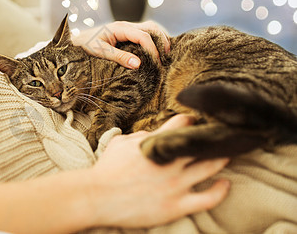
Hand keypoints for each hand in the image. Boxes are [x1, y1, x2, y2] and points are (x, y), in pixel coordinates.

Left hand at [72, 21, 170, 68]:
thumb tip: (138, 64)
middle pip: (151, 27)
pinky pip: (144, 35)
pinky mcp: (126, 35)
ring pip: (150, 29)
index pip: (143, 36)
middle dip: (162, 41)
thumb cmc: (84, 46)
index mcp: (119, 28)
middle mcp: (125, 25)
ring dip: (159, 40)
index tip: (156, 64)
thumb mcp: (100, 52)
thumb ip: (119, 57)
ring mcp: (126, 29)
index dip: (152, 50)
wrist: (74, 42)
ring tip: (165, 55)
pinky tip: (156, 54)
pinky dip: (153, 42)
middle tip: (167, 58)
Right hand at [87, 115, 229, 227]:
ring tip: (230, 153)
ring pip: (210, 167)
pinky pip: (208, 198)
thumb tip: (153, 134)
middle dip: (213, 137)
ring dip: (222, 157)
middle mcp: (169, 162)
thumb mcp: (119, 143)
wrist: (96, 197)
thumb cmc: (106, 170)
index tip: (196, 122)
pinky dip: (221, 190)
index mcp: (154, 143)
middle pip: (203, 144)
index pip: (182, 123)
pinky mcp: (176, 206)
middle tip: (221, 135)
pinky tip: (226, 183)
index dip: (191, 121)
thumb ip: (139, 135)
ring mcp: (175, 184)